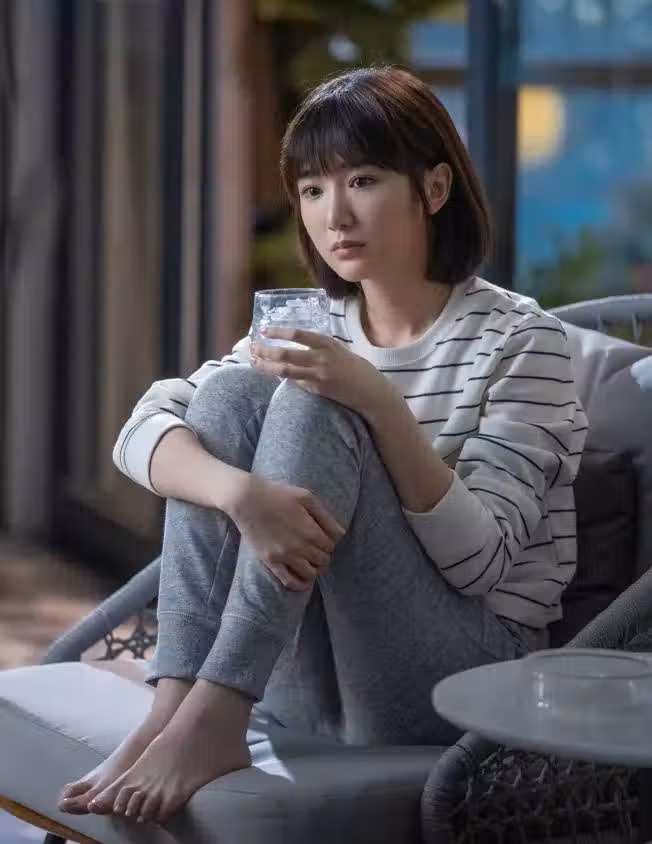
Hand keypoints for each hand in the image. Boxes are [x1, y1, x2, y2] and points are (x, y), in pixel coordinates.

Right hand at [227, 474, 345, 590]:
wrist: (246, 499)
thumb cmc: (278, 494)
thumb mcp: (306, 498)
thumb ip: (325, 517)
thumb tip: (340, 534)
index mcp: (310, 530)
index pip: (331, 546)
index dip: (328, 541)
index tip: (322, 536)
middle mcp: (299, 547)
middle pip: (323, 560)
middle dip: (322, 554)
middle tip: (315, 547)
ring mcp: (284, 556)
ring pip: (310, 574)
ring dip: (314, 568)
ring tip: (309, 560)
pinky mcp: (270, 562)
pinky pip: (289, 581)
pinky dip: (300, 584)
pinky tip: (303, 579)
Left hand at [250, 328, 389, 417]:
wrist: (369, 390)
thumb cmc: (352, 367)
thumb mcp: (336, 350)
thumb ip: (317, 347)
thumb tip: (292, 344)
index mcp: (327, 343)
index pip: (298, 334)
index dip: (279, 332)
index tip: (264, 329)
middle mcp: (322, 358)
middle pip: (287, 354)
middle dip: (266, 351)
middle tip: (253, 348)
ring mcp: (318, 376)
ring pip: (286, 371)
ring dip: (267, 366)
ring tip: (254, 362)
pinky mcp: (317, 390)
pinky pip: (295, 382)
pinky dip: (282, 377)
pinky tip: (272, 373)